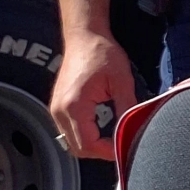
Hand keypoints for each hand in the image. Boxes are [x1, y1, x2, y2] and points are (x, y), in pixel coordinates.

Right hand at [49, 28, 136, 159]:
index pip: (88, 144)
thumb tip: (133, 130)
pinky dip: (84, 135)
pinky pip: (69, 131)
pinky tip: (101, 130)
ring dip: (91, 145)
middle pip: (77, 148)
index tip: (124, 150)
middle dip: (99, 152)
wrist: (84, 37)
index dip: (107, 152)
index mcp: (74, 106)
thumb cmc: (102, 54)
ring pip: (71, 142)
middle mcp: (59, 111)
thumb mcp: (121, 80)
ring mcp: (56, 110)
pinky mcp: (58, 107)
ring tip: (113, 140)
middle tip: (120, 147)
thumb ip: (127, 107)